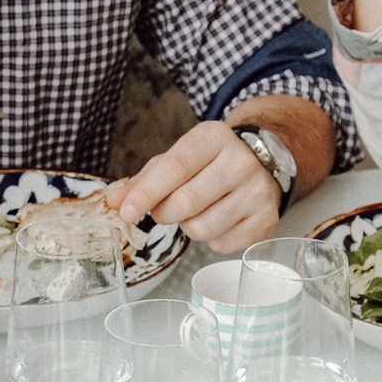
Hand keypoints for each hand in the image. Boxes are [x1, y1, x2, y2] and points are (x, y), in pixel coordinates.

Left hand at [114, 121, 281, 254]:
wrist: (262, 163)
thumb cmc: (211, 162)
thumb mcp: (178, 159)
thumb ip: (144, 180)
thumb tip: (114, 201)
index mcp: (214, 137)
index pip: (174, 167)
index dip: (146, 193)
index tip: (126, 212)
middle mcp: (240, 161)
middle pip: (185, 204)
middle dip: (164, 213)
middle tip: (164, 210)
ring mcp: (257, 191)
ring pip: (201, 229)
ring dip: (188, 227)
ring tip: (196, 212)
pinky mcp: (266, 218)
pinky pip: (221, 244)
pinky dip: (210, 238)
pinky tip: (218, 219)